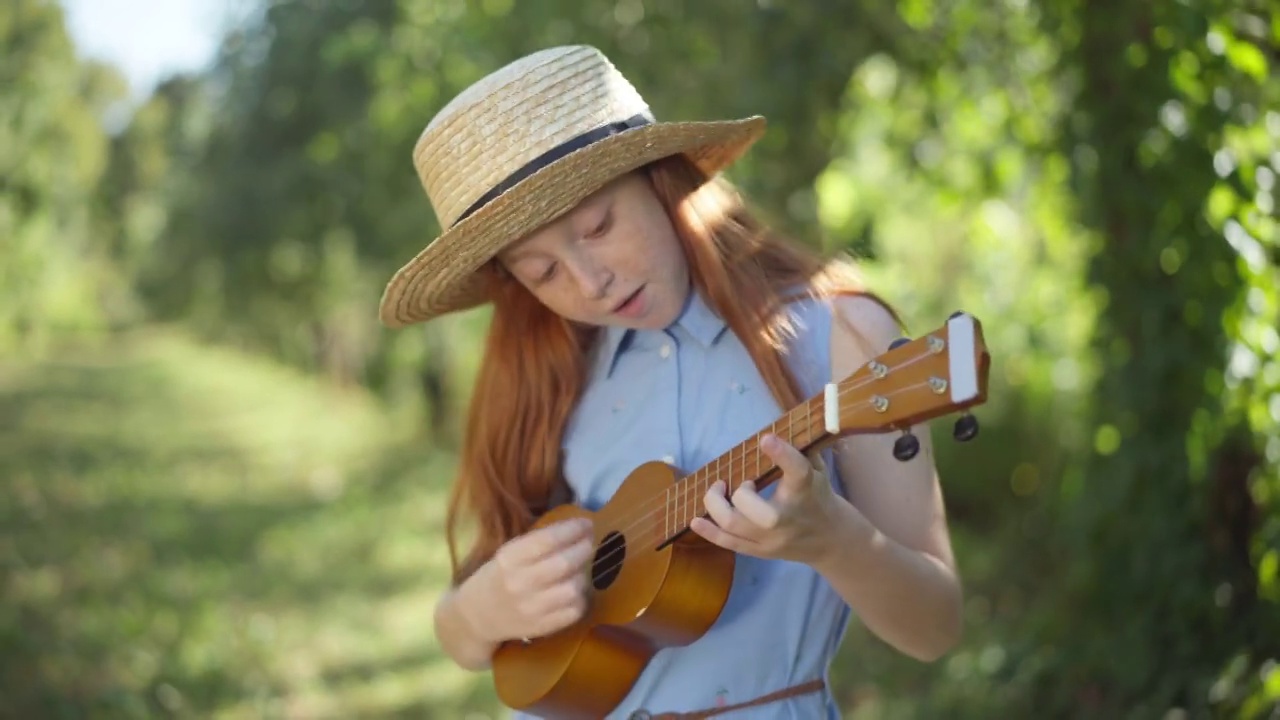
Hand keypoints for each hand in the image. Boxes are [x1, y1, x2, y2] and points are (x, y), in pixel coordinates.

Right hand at [461, 517, 594, 642]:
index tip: (586, 523)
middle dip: (583, 549)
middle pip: (564, 563)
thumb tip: (576, 527)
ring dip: (582, 575)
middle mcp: (519, 583)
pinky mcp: (542, 627)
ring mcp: (531, 608)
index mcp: (509, 559)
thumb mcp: (507, 553)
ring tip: (579, 570)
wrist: (477, 617)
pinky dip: (580, 599)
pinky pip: (574, 611)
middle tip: (588, 543)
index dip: (572, 529)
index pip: (548, 540)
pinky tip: (573, 591)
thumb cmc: (497, 577)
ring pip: (573, 588)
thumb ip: (537, 542)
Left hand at [689, 434, 852, 565]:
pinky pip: (728, 543)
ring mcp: (771, 539)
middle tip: (743, 482)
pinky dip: (708, 530)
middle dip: (740, 493)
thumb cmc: (819, 496)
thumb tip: (772, 427)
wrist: (831, 540)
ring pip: (733, 525)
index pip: (798, 472)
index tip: (766, 439)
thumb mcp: (817, 470)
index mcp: (806, 491)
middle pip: (756, 511)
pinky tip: (695, 520)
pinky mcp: (759, 551)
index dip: (782, 454)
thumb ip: (797, 450)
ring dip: (716, 505)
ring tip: (719, 490)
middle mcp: (787, 518)